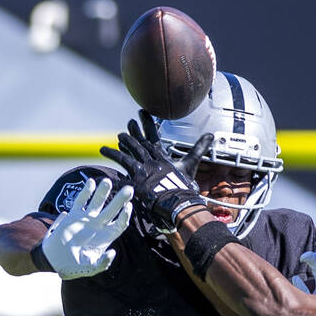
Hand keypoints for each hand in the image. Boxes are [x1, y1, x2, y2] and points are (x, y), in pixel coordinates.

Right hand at [39, 178, 132, 278]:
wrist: (56, 260)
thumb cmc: (75, 266)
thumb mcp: (90, 269)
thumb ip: (102, 264)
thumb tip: (112, 253)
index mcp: (105, 238)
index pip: (119, 224)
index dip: (125, 216)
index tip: (128, 207)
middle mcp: (98, 226)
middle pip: (112, 210)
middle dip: (121, 200)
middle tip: (129, 189)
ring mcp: (86, 219)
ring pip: (97, 202)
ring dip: (103, 192)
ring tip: (107, 181)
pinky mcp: (74, 216)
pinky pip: (81, 201)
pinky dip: (86, 192)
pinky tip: (91, 182)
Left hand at [101, 111, 211, 231]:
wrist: (181, 201)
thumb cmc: (186, 186)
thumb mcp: (192, 165)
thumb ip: (199, 148)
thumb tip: (211, 134)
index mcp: (162, 156)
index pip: (152, 136)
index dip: (145, 125)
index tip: (140, 113)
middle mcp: (150, 161)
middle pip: (137, 145)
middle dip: (130, 134)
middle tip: (124, 127)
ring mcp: (143, 172)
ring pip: (126, 156)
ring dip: (116, 150)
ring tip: (106, 146)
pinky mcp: (137, 183)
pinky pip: (122, 178)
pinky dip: (114, 175)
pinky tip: (104, 171)